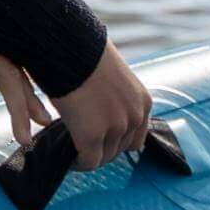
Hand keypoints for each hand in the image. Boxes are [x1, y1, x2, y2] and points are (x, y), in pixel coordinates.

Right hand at [55, 37, 152, 170]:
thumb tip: (103, 110)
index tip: (98, 141)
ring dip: (88, 156)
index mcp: (142, 102)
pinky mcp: (93, 135)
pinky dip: (78, 162)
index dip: (115, 142)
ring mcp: (116, 127)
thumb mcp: (111, 76)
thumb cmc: (82, 55)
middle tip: (80, 145)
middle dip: (100, 149)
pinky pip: (88, 161)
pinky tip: (67, 155)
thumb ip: (115, 97)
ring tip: (72, 149)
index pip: (136, 139)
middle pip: (119, 150)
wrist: (68, 47)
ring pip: (103, 158)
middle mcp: (134, 116)